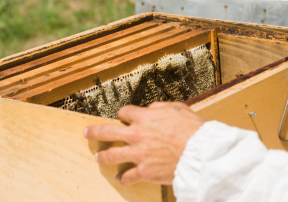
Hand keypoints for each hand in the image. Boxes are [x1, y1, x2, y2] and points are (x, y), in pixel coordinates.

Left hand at [84, 102, 204, 185]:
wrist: (200, 152)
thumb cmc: (192, 129)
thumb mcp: (177, 108)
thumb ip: (160, 107)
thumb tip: (150, 109)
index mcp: (144, 117)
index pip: (124, 112)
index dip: (123, 114)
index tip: (123, 117)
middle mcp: (136, 135)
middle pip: (107, 132)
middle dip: (94, 132)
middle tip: (87, 132)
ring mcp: (137, 154)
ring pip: (111, 155)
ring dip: (103, 156)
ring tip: (98, 157)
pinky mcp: (144, 172)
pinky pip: (127, 176)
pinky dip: (122, 178)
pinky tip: (120, 179)